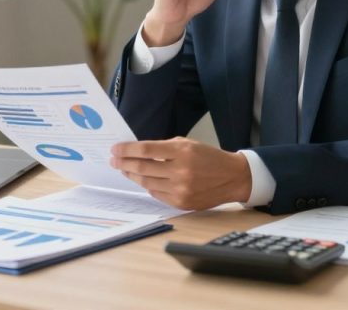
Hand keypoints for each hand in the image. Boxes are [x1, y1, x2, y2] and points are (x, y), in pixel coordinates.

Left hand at [110, 137, 251, 209]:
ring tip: (124, 170)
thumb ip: (164, 148)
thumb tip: (137, 152)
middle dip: (124, 163)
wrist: (233, 177)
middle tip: (114, 160)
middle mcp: (181, 171)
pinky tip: (142, 180)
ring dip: (132, 176)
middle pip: (143, 168)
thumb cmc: (209, 157)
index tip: (115, 149)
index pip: (146, 150)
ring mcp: (181, 189)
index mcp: (182, 151)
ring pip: (147, 183)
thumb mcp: (188, 144)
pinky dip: (148, 186)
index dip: (127, 150)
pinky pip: (157, 194)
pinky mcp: (182, 203)